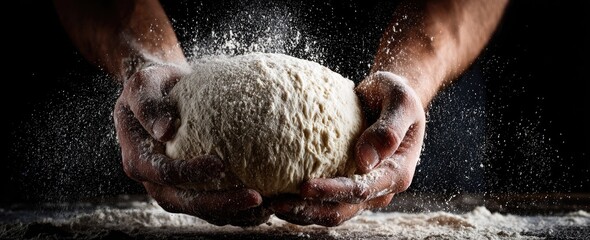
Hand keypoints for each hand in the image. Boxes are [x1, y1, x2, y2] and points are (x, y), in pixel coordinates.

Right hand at [114, 64, 270, 225]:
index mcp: (139, 161)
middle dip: (223, 204)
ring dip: (238, 214)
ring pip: (206, 212)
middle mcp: (156, 184)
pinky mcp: (195, 190)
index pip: (166, 173)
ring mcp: (176, 191)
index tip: (221, 165)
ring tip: (270, 207)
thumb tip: (165, 130)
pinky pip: (218, 205)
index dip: (192, 172)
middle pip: (190, 202)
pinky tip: (270, 201)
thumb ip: (147, 105)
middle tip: (258, 198)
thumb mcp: (142, 85)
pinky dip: (242, 208)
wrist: (158, 94)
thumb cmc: (151, 84)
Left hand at [271, 71, 425, 225]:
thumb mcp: (400, 99)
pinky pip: (324, 200)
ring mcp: (363, 190)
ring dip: (301, 212)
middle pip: (341, 210)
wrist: (390, 98)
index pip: (361, 190)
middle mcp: (380, 189)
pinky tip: (277, 192)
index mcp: (396, 173)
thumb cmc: (395, 94)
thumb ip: (389, 128)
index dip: (332, 191)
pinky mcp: (346, 183)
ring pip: (331, 212)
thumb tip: (365, 161)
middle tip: (275, 203)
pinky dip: (302, 201)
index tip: (303, 186)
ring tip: (270, 203)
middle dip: (308, 210)